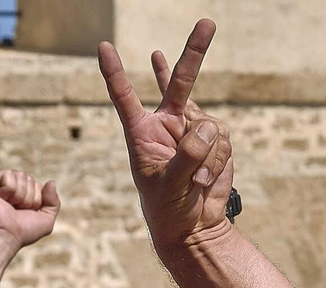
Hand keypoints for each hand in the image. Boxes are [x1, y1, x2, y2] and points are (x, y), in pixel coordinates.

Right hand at [0, 170, 59, 251]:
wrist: (6, 237)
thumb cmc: (23, 232)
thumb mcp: (46, 220)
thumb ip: (53, 202)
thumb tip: (51, 182)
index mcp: (19, 194)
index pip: (36, 184)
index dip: (36, 199)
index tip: (25, 212)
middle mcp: (7, 188)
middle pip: (29, 178)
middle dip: (28, 196)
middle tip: (17, 210)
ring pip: (20, 175)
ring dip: (19, 195)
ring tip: (9, 206)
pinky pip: (8, 174)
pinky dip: (9, 189)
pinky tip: (1, 199)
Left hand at [98, 19, 233, 248]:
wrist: (193, 227)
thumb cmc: (169, 210)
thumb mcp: (169, 186)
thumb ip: (187, 156)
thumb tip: (206, 125)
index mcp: (140, 134)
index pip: (124, 98)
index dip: (114, 73)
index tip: (103, 47)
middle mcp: (165, 125)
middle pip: (178, 82)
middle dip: (194, 53)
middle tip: (207, 22)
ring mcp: (192, 131)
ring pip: (209, 123)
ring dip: (208, 154)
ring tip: (197, 179)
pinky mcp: (213, 140)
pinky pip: (222, 138)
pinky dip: (219, 159)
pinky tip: (206, 178)